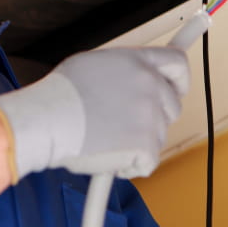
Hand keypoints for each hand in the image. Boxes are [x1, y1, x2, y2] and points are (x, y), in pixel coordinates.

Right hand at [0, 46, 189, 180]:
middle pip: (173, 106)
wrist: (47, 120)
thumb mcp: (93, 64)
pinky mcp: (146, 146)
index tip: (177, 88)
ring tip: (103, 137)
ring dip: (137, 142)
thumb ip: (123, 69)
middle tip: (125, 125)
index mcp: (138, 61)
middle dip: (154, 118)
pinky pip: (148, 162)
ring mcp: (151, 116)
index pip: (178, 63)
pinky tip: (106, 155)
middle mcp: (150, 85)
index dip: (180, 79)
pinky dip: (130, 165)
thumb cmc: (59, 95)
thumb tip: (131, 77)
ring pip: (158, 136)